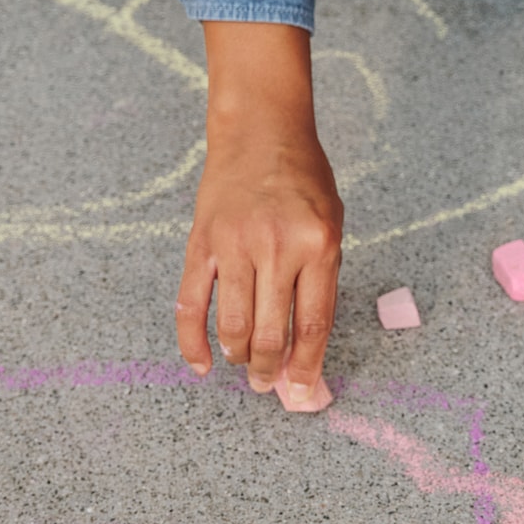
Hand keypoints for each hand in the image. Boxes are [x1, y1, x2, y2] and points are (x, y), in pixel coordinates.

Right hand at [176, 23, 343, 404]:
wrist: (261, 130)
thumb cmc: (305, 180)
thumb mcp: (331, 224)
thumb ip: (321, 280)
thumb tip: (308, 345)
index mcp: (318, 246)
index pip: (313, 323)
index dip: (308, 366)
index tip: (304, 392)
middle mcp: (277, 247)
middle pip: (273, 331)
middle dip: (271, 369)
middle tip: (270, 386)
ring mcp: (235, 245)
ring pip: (234, 324)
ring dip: (240, 357)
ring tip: (246, 369)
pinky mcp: (203, 242)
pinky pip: (192, 303)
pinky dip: (193, 341)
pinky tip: (202, 364)